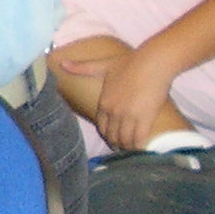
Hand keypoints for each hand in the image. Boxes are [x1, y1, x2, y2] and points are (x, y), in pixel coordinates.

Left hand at [56, 44, 177, 151]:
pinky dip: (139, 147)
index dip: (107, 134)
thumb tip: (61, 63)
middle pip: (112, 136)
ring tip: (133, 151)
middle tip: (124, 148)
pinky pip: (138, 139)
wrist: (152, 62)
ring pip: (124, 140)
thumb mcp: (102, 65)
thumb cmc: (130, 62)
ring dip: (127, 147)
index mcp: (104, 103)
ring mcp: (128, 116)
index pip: (102, 126)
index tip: (113, 139)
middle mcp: (113, 112)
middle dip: (117, 144)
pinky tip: (143, 150)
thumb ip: (82, 68)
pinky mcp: (144, 118)